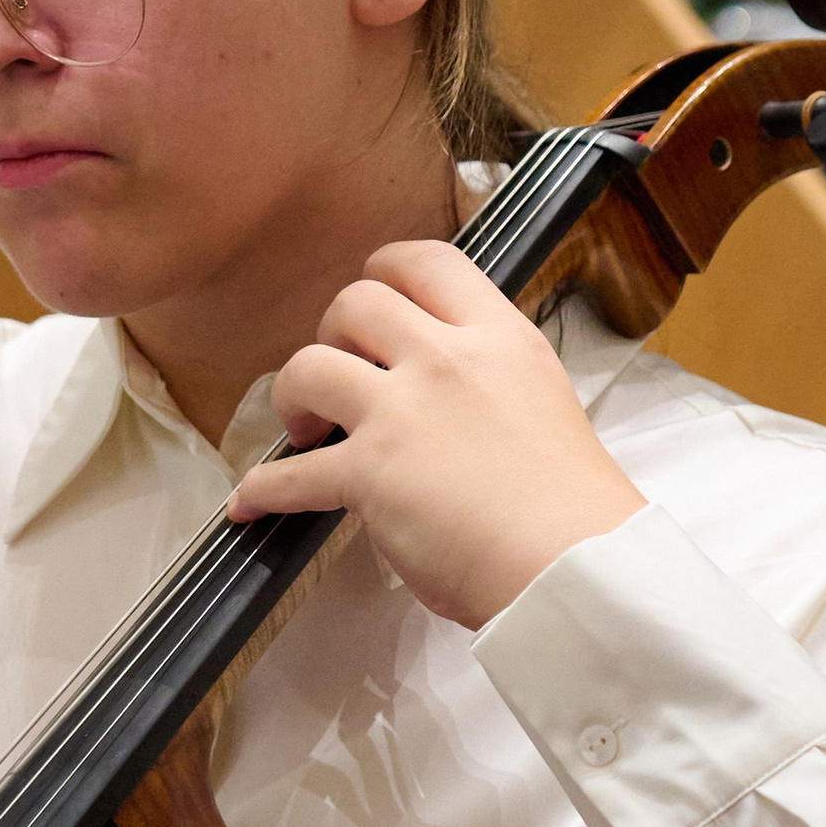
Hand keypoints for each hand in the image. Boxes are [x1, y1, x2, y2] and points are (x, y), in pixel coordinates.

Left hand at [229, 243, 645, 630]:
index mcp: (500, 338)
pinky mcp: (368, 473)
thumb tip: (441, 404)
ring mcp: (402, 413)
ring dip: (293, 394)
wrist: (574, 566)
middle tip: (343, 372)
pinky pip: (292, 474)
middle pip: (356, 303)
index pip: (428, 261)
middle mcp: (446, 359)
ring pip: (308, 366)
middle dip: (335, 333)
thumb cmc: (572, 506)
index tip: (373, 300)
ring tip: (307, 427)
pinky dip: (264, 489)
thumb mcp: (539, 404)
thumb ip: (486, 385)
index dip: (385, 271)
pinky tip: (252, 501)